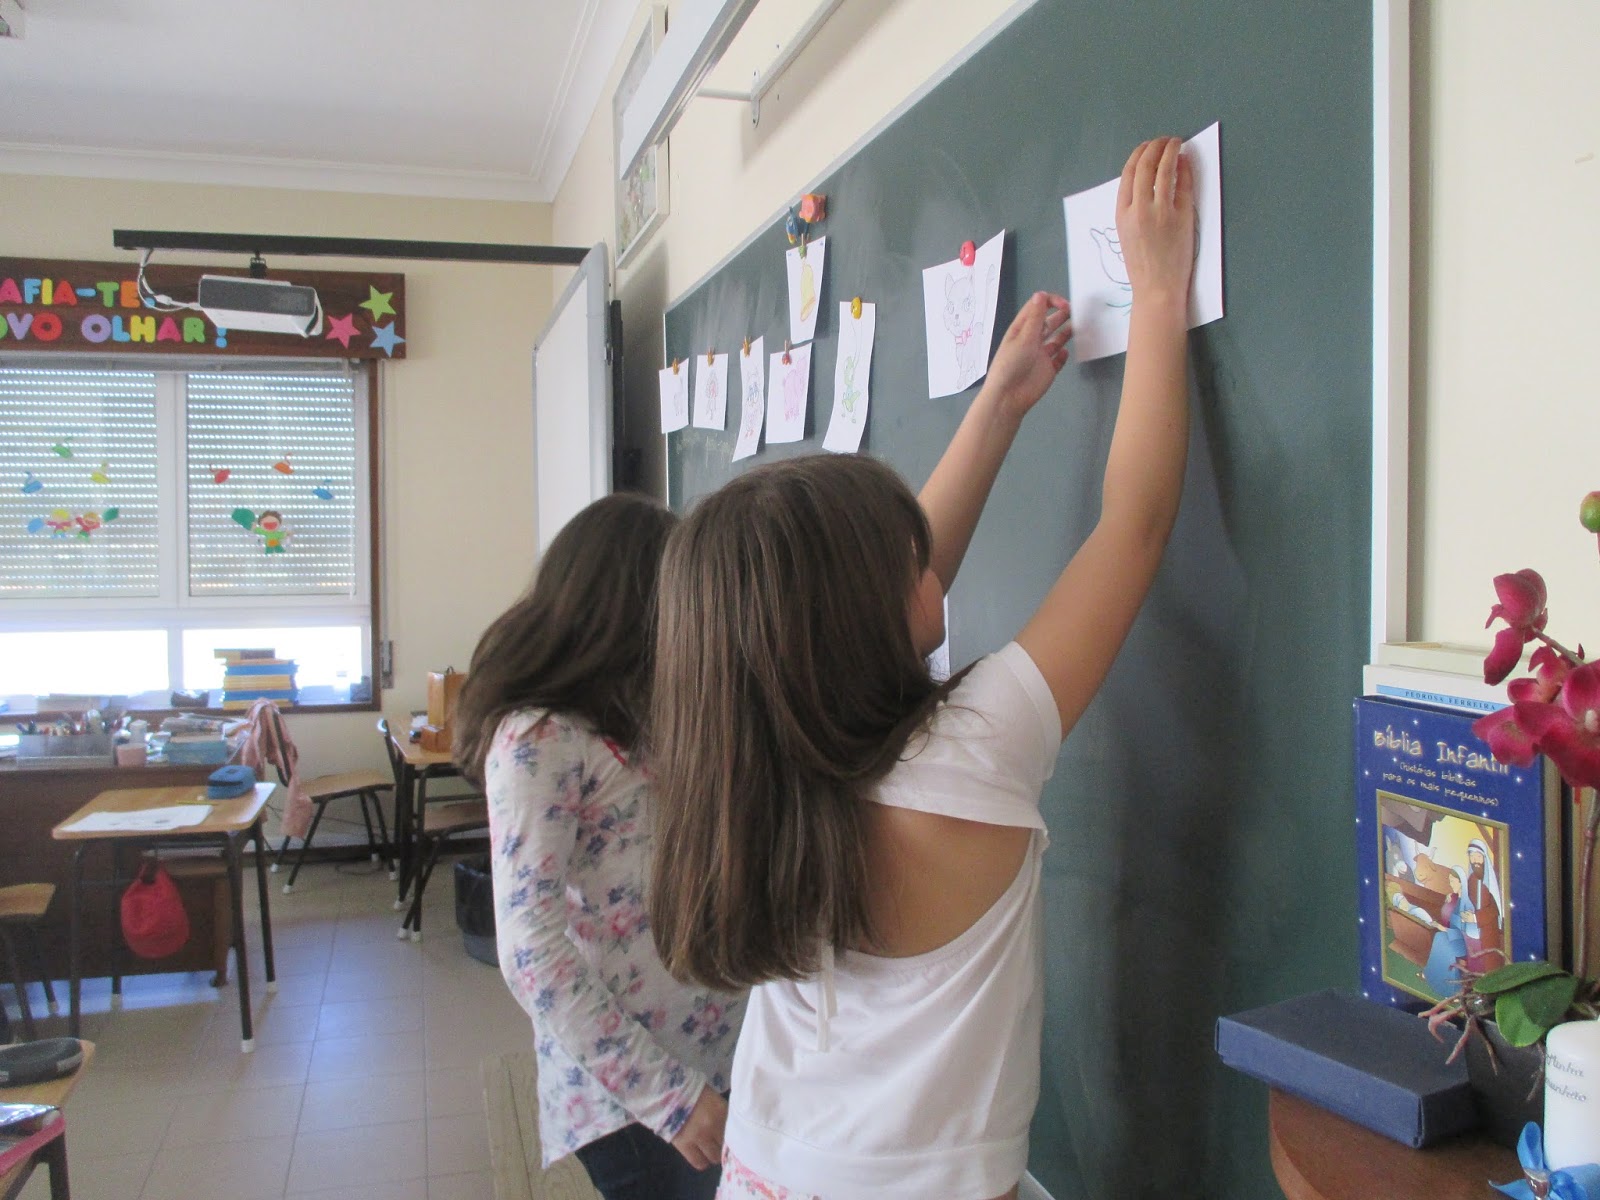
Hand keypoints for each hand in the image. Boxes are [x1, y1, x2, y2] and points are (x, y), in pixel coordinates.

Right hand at [670, 1085, 726, 1170]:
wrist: (667, 1092)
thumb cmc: (692, 1092)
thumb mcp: (713, 1098)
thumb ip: (722, 1114)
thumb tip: (730, 1129)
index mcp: (722, 1110)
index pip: (735, 1131)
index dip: (733, 1135)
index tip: (731, 1137)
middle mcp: (713, 1125)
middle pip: (726, 1145)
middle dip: (724, 1145)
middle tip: (719, 1143)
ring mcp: (699, 1136)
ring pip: (714, 1157)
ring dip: (713, 1155)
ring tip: (709, 1150)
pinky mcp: (685, 1145)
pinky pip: (699, 1162)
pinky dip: (702, 1161)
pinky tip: (701, 1156)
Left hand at [981, 290, 1070, 418]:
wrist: (1009, 396)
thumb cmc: (1012, 364)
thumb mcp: (1023, 338)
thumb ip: (1035, 317)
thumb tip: (1041, 294)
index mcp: (1022, 329)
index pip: (1037, 308)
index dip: (1051, 302)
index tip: (1065, 305)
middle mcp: (1032, 340)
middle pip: (1049, 322)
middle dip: (1061, 315)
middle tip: (1076, 311)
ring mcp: (1041, 355)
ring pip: (1056, 339)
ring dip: (1066, 332)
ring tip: (1077, 326)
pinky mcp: (1048, 369)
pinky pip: (1059, 359)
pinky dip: (1063, 355)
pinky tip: (1064, 353)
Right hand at [1115, 137, 1195, 304]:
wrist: (1157, 288)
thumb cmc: (1141, 266)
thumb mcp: (1126, 234)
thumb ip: (1132, 209)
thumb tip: (1145, 182)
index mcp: (1122, 213)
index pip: (1128, 173)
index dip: (1139, 153)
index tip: (1147, 146)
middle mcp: (1139, 209)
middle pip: (1146, 166)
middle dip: (1155, 147)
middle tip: (1164, 140)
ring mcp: (1161, 211)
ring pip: (1165, 170)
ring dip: (1171, 151)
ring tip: (1177, 143)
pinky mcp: (1182, 216)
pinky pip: (1184, 184)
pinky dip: (1185, 168)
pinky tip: (1186, 161)